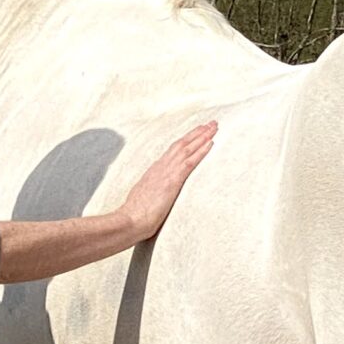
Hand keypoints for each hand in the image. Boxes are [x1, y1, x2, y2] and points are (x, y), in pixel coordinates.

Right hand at [118, 120, 217, 241]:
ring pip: (186, 148)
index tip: (196, 133)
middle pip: (181, 144)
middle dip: (196, 133)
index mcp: (154, 171)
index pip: (172, 151)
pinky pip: (189, 162)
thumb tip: (153, 193)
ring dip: (202, 137)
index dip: (185, 141)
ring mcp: (166, 172)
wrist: (130, 220)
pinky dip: (201, 151)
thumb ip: (150, 191)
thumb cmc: (135, 215)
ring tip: (214, 127)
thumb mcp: (142, 197)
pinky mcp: (172, 180)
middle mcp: (160, 167)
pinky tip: (210, 143)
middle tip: (210, 123)